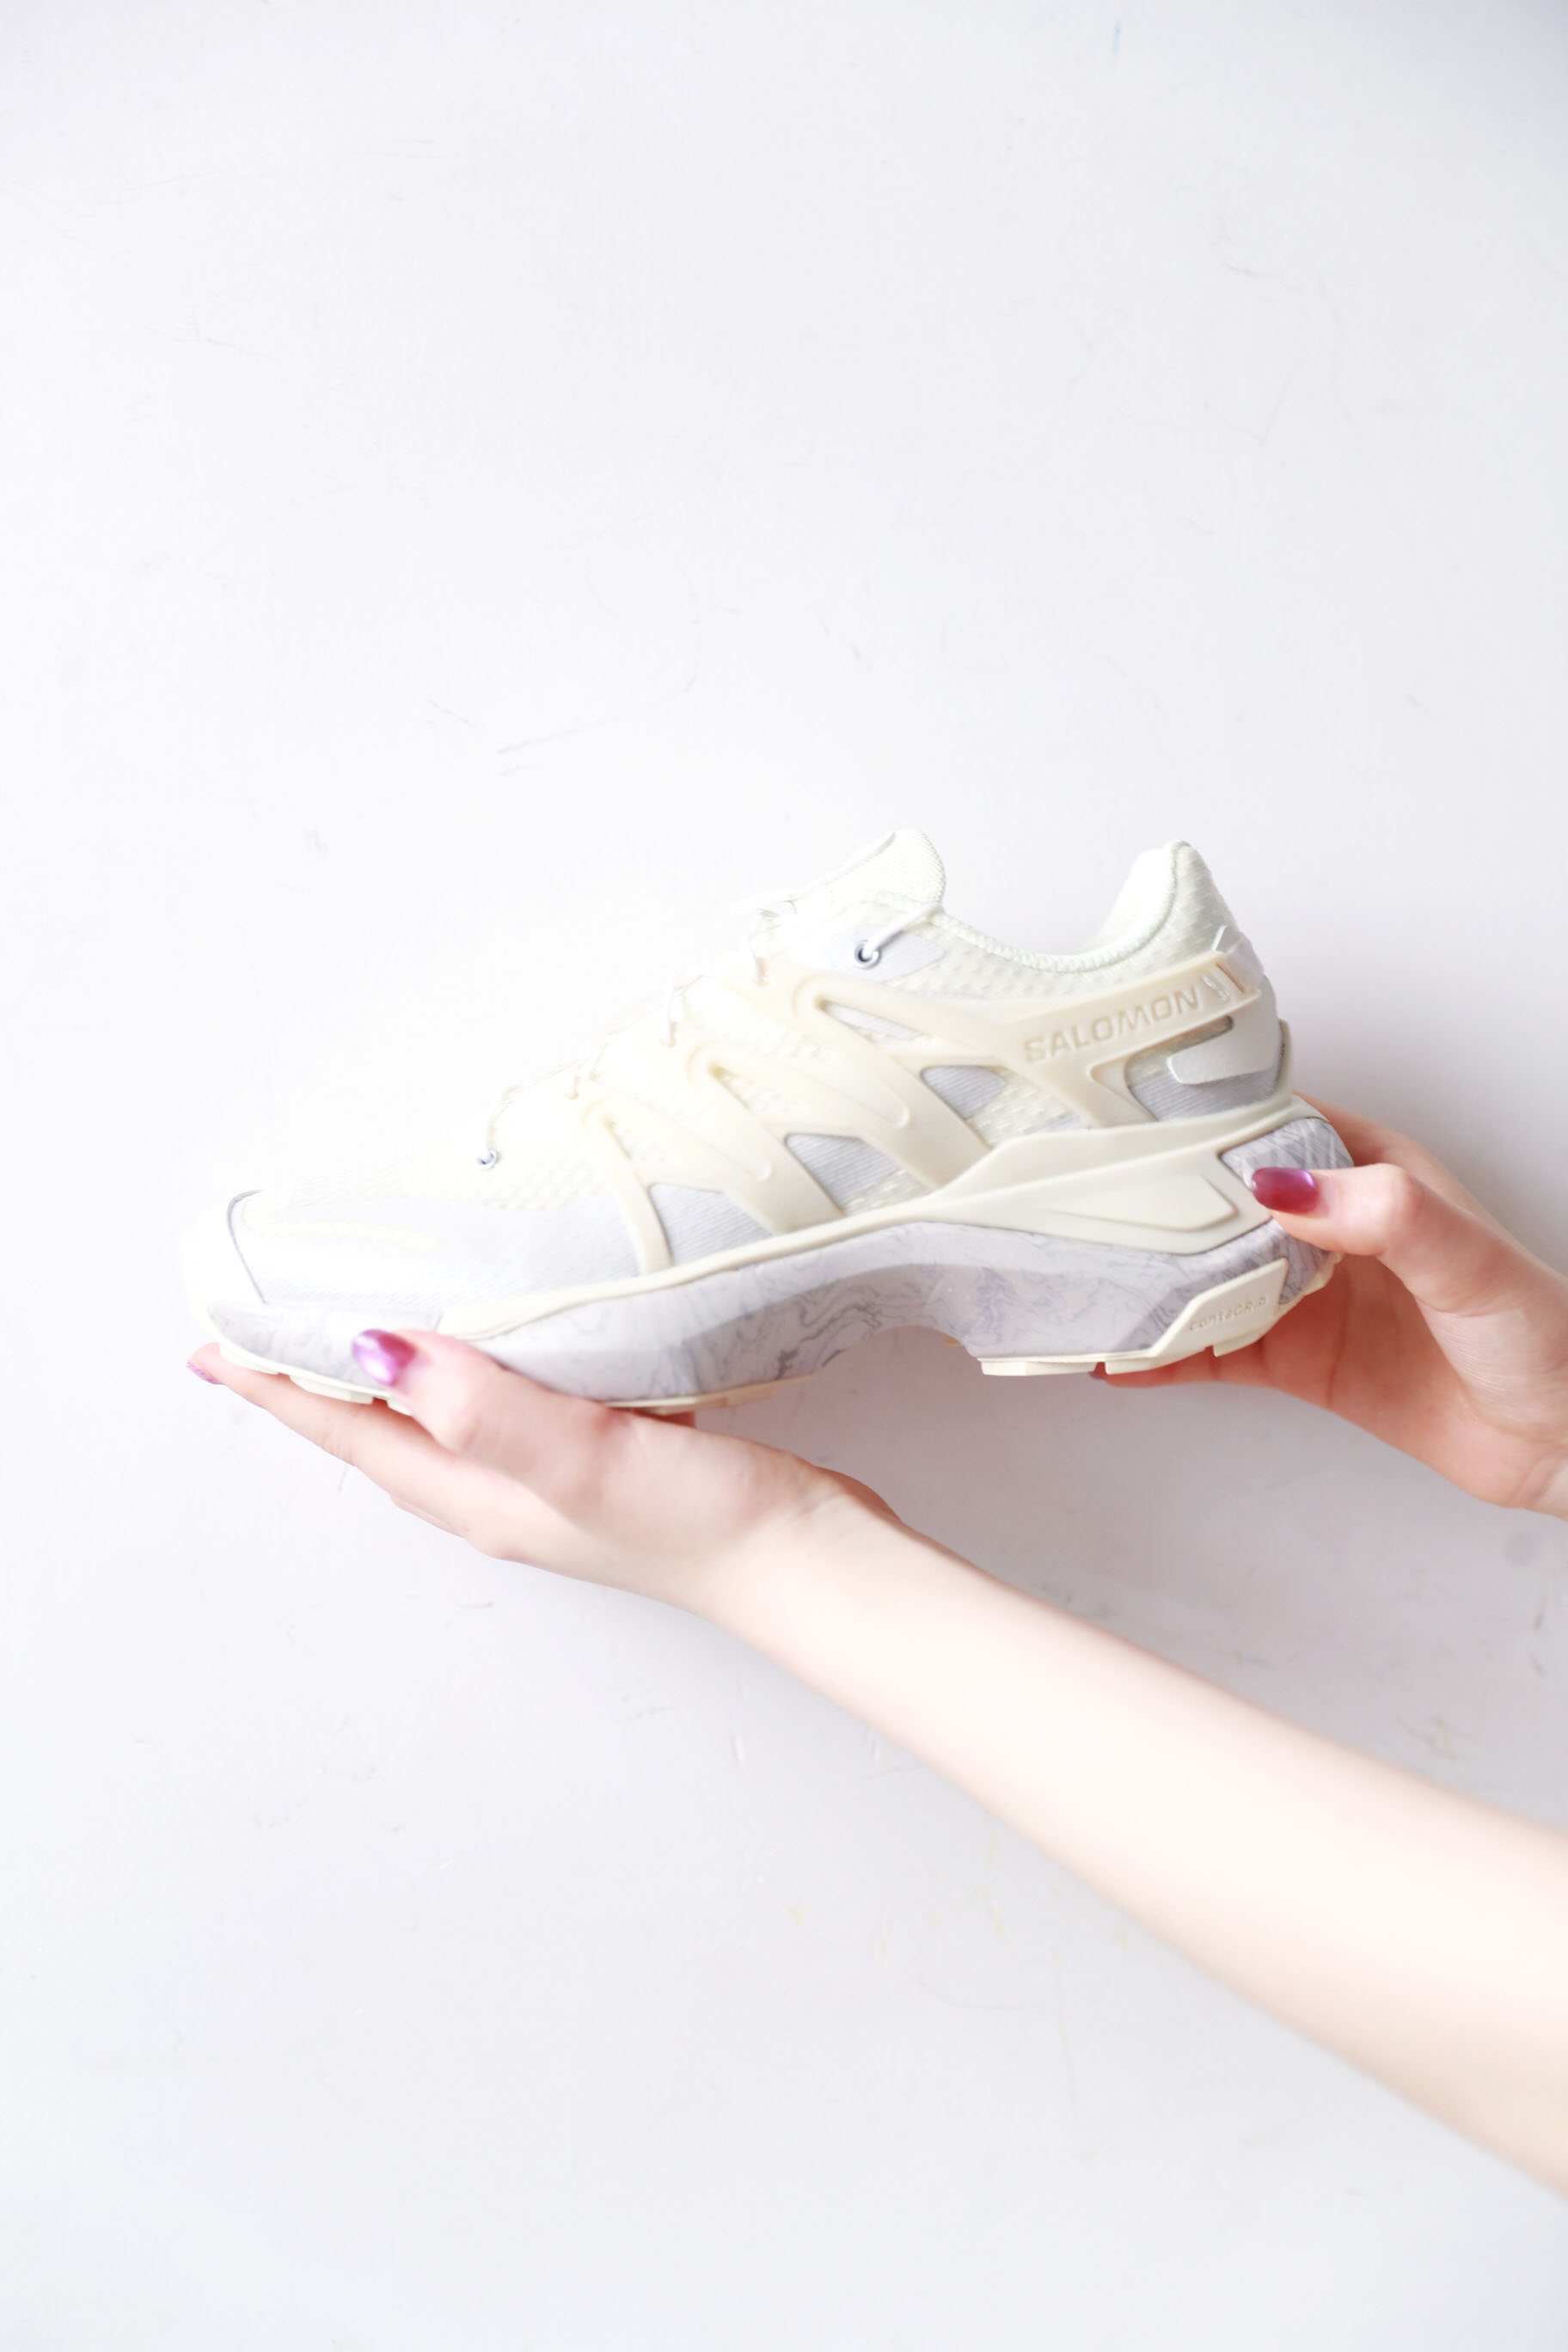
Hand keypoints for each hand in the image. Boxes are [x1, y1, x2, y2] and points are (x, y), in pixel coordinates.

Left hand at [190, 1330, 885, 1607]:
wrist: (807, 1562)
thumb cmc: (698, 1524)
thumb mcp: (579, 1459)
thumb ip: (482, 1407)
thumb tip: (378, 1349)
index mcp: (477, 1495)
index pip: (352, 1433)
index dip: (281, 1387)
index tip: (214, 1346)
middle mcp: (500, 1496)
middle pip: (381, 1435)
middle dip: (319, 1382)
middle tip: (267, 1329)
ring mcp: (553, 1486)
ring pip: (444, 1424)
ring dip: (395, 1378)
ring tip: (361, 1326)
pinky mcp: (606, 1466)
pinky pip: (511, 1411)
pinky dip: (480, 1372)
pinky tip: (504, 1340)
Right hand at [1100, 1100, 1567, 1517]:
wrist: (1566, 1441)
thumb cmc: (1545, 1335)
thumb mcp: (1467, 1259)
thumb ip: (1382, 1214)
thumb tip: (1281, 1186)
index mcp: (1369, 1170)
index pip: (1267, 1125)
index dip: (1198, 1120)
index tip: (1128, 1120)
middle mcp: (1331, 1226)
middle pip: (1218, 1201)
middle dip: (1150, 1202)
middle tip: (1076, 1204)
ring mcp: (1311, 1295)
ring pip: (1207, 1276)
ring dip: (1149, 1282)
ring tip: (1082, 1280)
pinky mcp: (1302, 1360)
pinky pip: (1217, 1352)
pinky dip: (1166, 1355)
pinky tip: (1120, 1358)